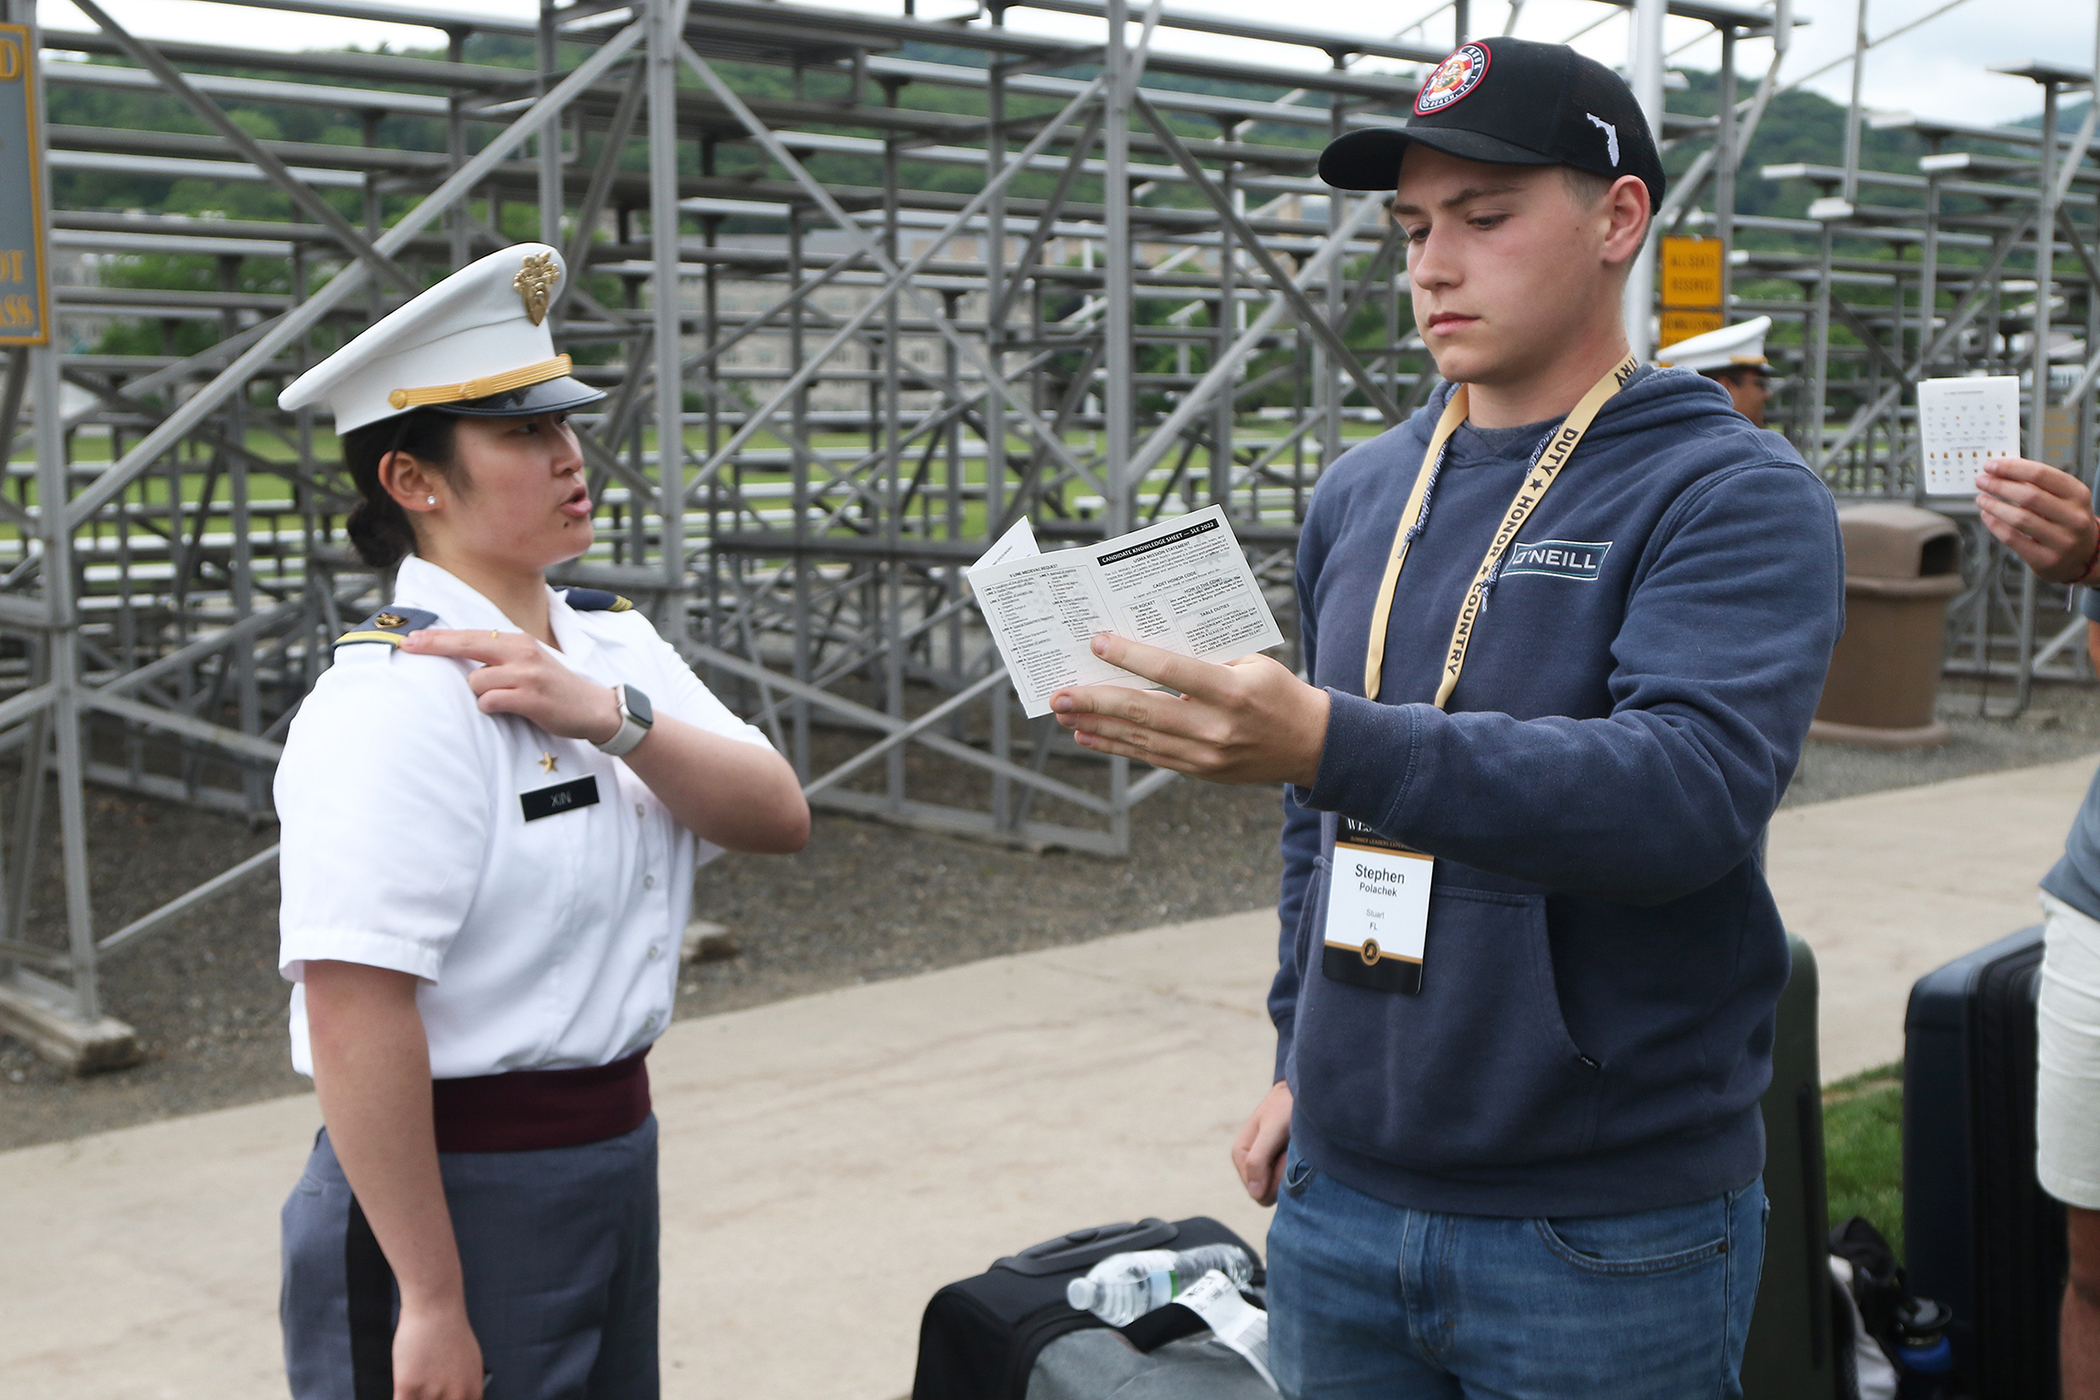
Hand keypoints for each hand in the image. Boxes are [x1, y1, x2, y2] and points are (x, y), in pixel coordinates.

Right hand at [391, 1295, 483, 1399]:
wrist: (436, 1308)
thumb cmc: (451, 1333)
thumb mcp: (470, 1363)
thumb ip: (464, 1389)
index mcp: (472, 1393)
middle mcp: (455, 1396)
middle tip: (425, 1397)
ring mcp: (431, 1394)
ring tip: (412, 1393)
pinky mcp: (408, 1387)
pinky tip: (399, 1395)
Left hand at [400, 629, 621, 742]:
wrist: (593, 708)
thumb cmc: (553, 688)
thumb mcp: (528, 662)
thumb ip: (499, 656)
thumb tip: (459, 654)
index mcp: (518, 640)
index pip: (470, 635)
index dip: (438, 637)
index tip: (410, 638)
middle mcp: (522, 652)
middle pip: (467, 644)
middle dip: (434, 645)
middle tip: (408, 646)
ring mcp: (527, 674)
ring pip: (476, 681)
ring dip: (480, 694)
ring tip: (502, 700)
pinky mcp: (531, 698)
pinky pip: (490, 702)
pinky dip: (491, 707)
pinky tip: (508, 709)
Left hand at [1049, 635, 1327, 786]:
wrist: (1311, 744)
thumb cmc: (1278, 692)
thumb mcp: (1251, 664)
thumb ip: (1204, 659)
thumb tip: (1146, 651)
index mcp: (1232, 690)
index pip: (1171, 672)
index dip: (1130, 657)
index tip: (1098, 642)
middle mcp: (1216, 727)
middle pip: (1144, 711)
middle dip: (1096, 700)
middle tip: (1060, 693)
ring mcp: (1206, 755)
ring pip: (1139, 739)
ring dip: (1096, 724)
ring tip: (1064, 712)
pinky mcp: (1199, 771)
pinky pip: (1149, 756)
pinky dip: (1115, 745)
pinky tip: (1090, 733)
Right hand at [1232, 1081, 1293, 1206]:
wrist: (1299, 1092)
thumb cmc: (1284, 1107)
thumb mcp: (1272, 1131)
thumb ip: (1258, 1160)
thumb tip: (1254, 1194)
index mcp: (1240, 1154)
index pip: (1258, 1191)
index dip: (1276, 1178)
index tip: (1286, 1156)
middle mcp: (1250, 1163)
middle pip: (1268, 1192)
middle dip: (1284, 1175)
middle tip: (1293, 1150)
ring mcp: (1264, 1164)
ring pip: (1279, 1188)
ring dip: (1292, 1171)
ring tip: (1296, 1147)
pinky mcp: (1277, 1164)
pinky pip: (1287, 1181)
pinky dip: (1298, 1169)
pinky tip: (1299, 1151)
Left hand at [1977, 457, 2098, 582]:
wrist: (2084, 556)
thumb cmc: (2067, 521)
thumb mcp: (2065, 499)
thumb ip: (2039, 485)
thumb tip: (2002, 471)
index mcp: (2078, 495)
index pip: (2042, 474)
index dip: (2012, 468)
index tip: (1991, 465)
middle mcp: (2074, 517)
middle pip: (2029, 496)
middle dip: (1999, 486)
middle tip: (1982, 481)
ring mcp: (2061, 541)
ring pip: (2020, 518)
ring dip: (1994, 506)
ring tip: (1982, 499)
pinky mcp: (2046, 559)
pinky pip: (2013, 539)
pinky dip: (1995, 525)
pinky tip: (1986, 516)